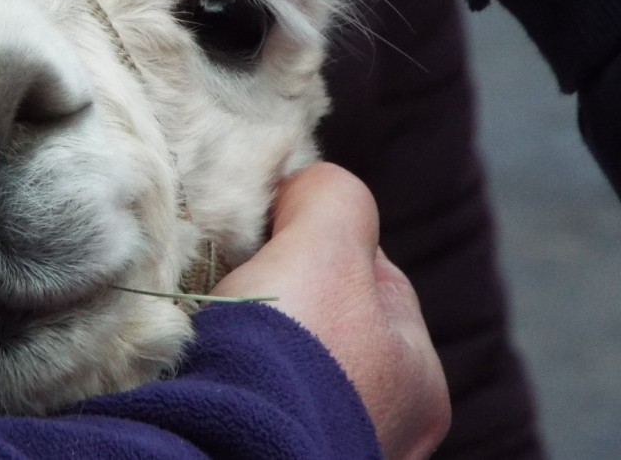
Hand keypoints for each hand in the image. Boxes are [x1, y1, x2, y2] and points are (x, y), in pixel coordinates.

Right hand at [214, 163, 449, 459]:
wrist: (228, 444)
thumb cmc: (292, 349)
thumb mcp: (327, 239)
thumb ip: (332, 196)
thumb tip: (304, 186)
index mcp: (421, 382)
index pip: (370, 278)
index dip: (314, 241)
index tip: (266, 233)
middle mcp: (387, 428)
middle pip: (324, 324)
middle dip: (279, 296)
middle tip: (233, 277)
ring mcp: (325, 449)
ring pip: (282, 366)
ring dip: (248, 342)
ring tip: (208, 320)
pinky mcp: (266, 453)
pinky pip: (247, 398)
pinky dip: (225, 378)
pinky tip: (199, 360)